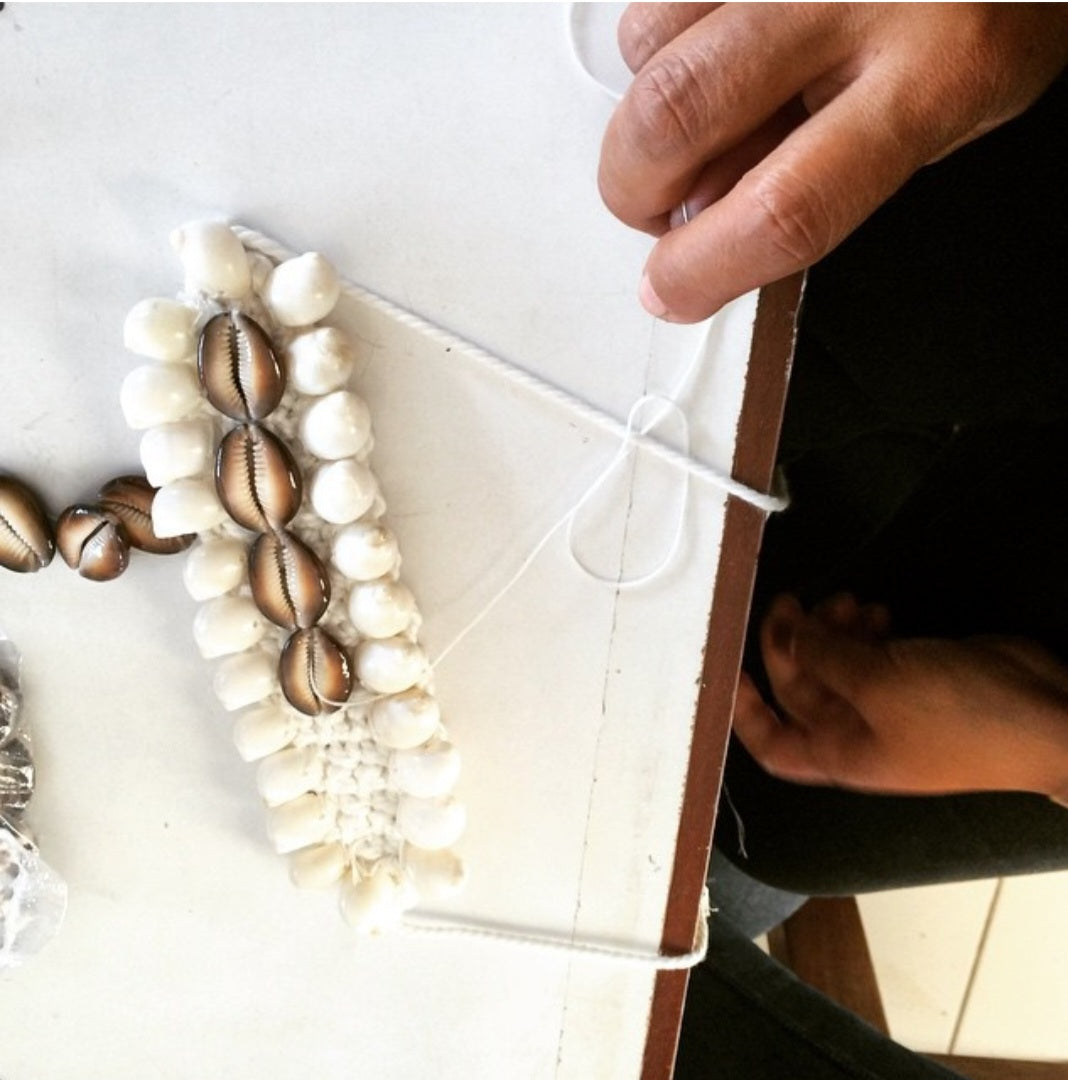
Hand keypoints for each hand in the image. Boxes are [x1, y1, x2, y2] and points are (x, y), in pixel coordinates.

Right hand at [599, 3, 1067, 321]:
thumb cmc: (997, 15)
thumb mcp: (940, 121)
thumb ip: (825, 179)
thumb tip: (705, 224)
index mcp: (934, 76)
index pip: (784, 207)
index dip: (704, 270)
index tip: (671, 290)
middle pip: (676, 116)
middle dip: (633, 188)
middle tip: (655, 207)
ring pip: (648, 44)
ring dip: (648, 101)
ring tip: (704, 108)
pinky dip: (663, 40)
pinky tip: (713, 49)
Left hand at [733, 593, 1067, 797]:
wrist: (1051, 720)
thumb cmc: (957, 715)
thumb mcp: (879, 684)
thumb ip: (825, 658)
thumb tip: (789, 637)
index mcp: (840, 751)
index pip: (773, 742)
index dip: (745, 711)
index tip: (733, 666)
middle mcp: (856, 729)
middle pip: (800, 686)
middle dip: (794, 642)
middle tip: (796, 600)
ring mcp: (887, 702)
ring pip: (835, 662)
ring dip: (831, 629)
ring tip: (849, 602)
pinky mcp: (915, 674)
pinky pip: (870, 650)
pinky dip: (863, 628)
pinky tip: (876, 608)